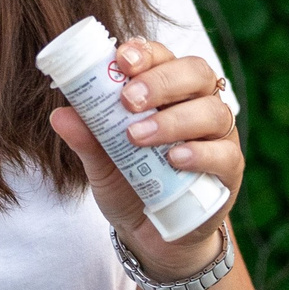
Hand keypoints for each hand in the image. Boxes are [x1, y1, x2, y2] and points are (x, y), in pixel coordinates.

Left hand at [50, 37, 240, 281]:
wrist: (152, 236)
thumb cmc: (130, 184)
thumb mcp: (101, 163)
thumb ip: (87, 138)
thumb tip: (59, 114)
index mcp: (168, 90)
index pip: (163, 57)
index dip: (145, 53)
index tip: (121, 60)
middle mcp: (198, 104)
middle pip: (195, 73)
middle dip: (160, 81)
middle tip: (128, 100)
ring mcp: (219, 136)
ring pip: (212, 111)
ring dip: (173, 120)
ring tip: (138, 137)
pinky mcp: (229, 170)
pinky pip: (224, 154)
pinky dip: (199, 154)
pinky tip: (174, 160)